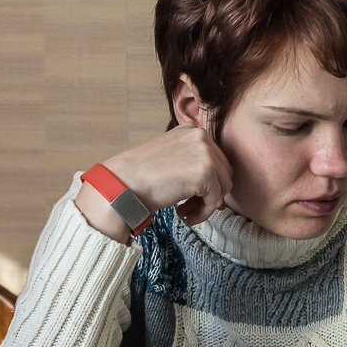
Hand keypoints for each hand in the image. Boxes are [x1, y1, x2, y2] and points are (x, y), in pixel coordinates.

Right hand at [76, 126, 233, 240]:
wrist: (122, 183)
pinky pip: (215, 201)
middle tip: (188, 207)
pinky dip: (202, 213)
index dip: (208, 182)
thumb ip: (192, 160)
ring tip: (185, 212)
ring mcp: (205, 154)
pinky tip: (184, 216)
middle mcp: (201, 136)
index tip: (192, 195)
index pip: (216, 159)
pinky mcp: (205, 173)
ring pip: (223, 187)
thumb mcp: (169, 155)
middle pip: (224, 172)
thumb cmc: (140, 174)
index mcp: (192, 130)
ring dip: (206, 204)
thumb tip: (216, 184)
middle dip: (209, 193)